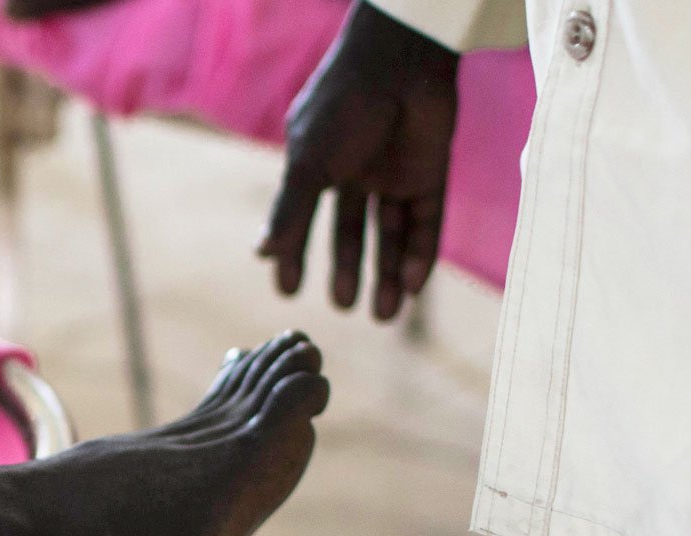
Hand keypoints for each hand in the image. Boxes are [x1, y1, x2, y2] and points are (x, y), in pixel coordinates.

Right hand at [259, 0, 459, 320]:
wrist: (400, 65)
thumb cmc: (342, 107)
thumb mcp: (308, 164)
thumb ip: (289, 210)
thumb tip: (260, 254)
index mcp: (319, 165)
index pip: (305, 219)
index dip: (298, 255)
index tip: (289, 291)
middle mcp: (356, 173)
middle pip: (351, 233)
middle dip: (349, 271)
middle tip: (344, 309)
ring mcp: (394, 175)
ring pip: (390, 234)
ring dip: (386, 274)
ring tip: (382, 315)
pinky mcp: (429, 174)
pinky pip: (426, 223)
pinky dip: (419, 255)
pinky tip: (410, 287)